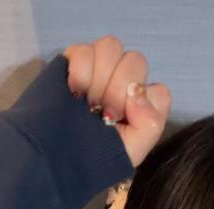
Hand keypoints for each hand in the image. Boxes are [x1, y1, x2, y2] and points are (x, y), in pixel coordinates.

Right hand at [63, 35, 171, 167]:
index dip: (142, 103)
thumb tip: (139, 94)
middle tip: (102, 112)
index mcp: (143, 105)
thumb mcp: (130, 152)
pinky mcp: (76, 60)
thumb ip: (150, 124)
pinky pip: (84, 49)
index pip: (158, 91)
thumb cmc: (94, 155)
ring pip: (111, 46)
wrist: (55, 156)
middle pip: (136, 61)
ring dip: (99, 78)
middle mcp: (125, 82)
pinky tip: (74, 91)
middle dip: (117, 90)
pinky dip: (80, 71)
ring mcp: (101, 68)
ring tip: (87, 101)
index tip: (124, 119)